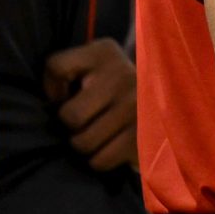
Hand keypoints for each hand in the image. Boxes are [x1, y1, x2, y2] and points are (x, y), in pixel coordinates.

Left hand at [43, 37, 137, 169]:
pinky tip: (113, 146)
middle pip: (70, 115)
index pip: (57, 66)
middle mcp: (124, 74)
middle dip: (72, 125)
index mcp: (105, 52)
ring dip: (86, 144)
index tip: (66, 94)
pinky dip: (101, 159)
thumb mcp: (91, 68)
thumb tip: (52, 100)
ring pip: (83, 142)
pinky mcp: (142, 136)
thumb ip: (64, 74)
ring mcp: (136, 106)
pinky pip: (100, 160)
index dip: (52, 88)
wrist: (163, 105)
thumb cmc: (111, 90)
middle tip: (86, 120)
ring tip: (100, 133)